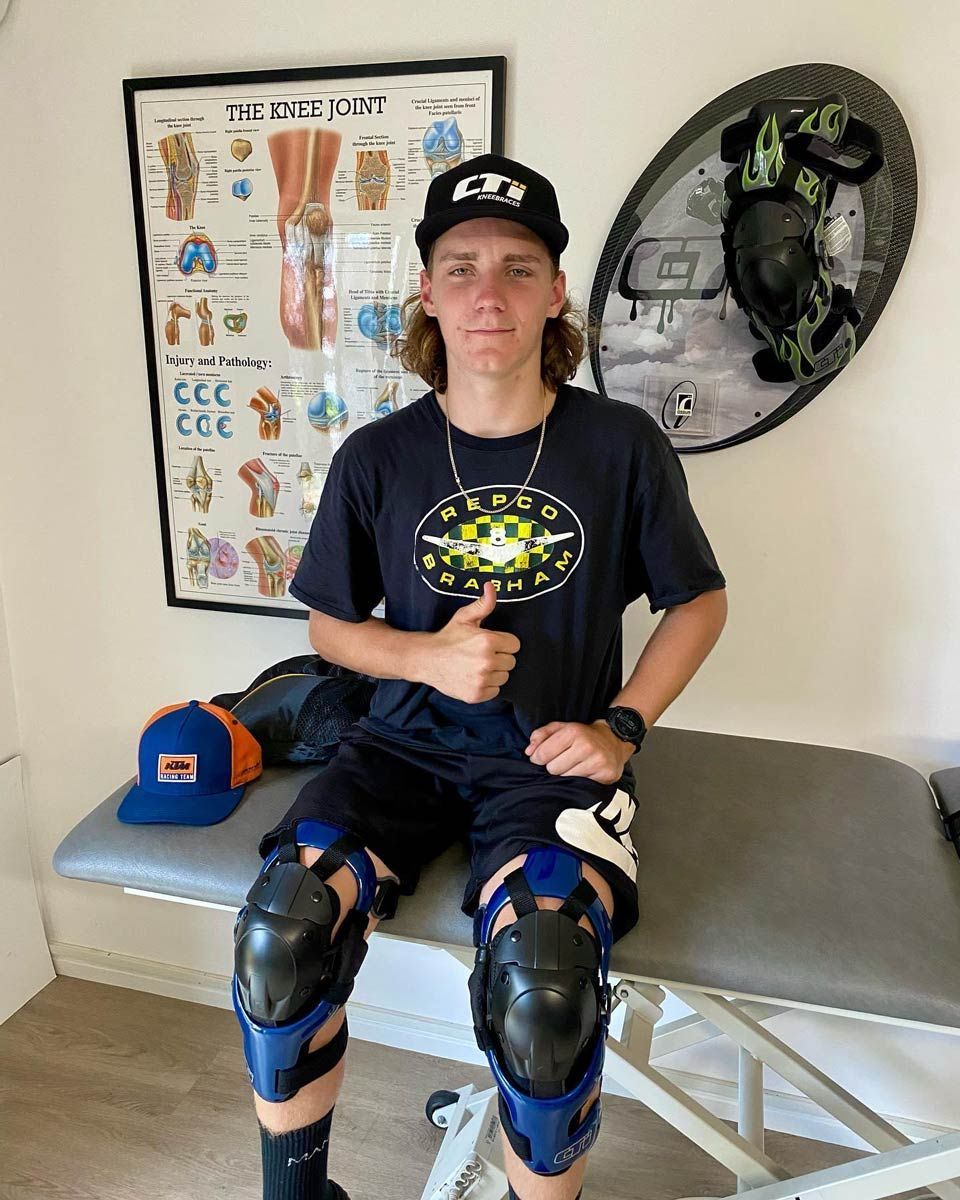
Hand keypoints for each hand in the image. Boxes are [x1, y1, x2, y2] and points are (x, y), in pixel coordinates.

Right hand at [420, 582, 520, 703]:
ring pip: (504, 677)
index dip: (503, 643)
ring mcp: (481, 680)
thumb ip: (483, 604)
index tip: (490, 643)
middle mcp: (486, 662)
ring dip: (494, 673)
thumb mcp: (465, 617)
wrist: (426, 659)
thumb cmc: (448, 637)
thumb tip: (491, 586)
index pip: (514, 645)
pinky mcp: (476, 695)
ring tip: (477, 666)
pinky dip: (487, 686)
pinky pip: (495, 691)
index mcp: (488, 641)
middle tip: (481, 655)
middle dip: (500, 658)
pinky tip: (474, 677)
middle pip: (511, 662)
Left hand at [525, 719, 633, 783]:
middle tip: (563, 761)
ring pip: (566, 779)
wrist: (614, 740)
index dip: (538, 758)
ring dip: (566, 775)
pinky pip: (581, 785)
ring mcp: (597, 761)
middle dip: (554, 767)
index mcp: (573, 732)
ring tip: (574, 767)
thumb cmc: (583, 736)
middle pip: (553, 769)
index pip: (542, 755)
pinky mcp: (606, 774)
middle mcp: (586, 746)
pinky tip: (584, 772)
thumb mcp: (561, 728)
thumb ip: (540, 735)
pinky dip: (580, 781)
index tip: (543, 758)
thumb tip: (528, 751)